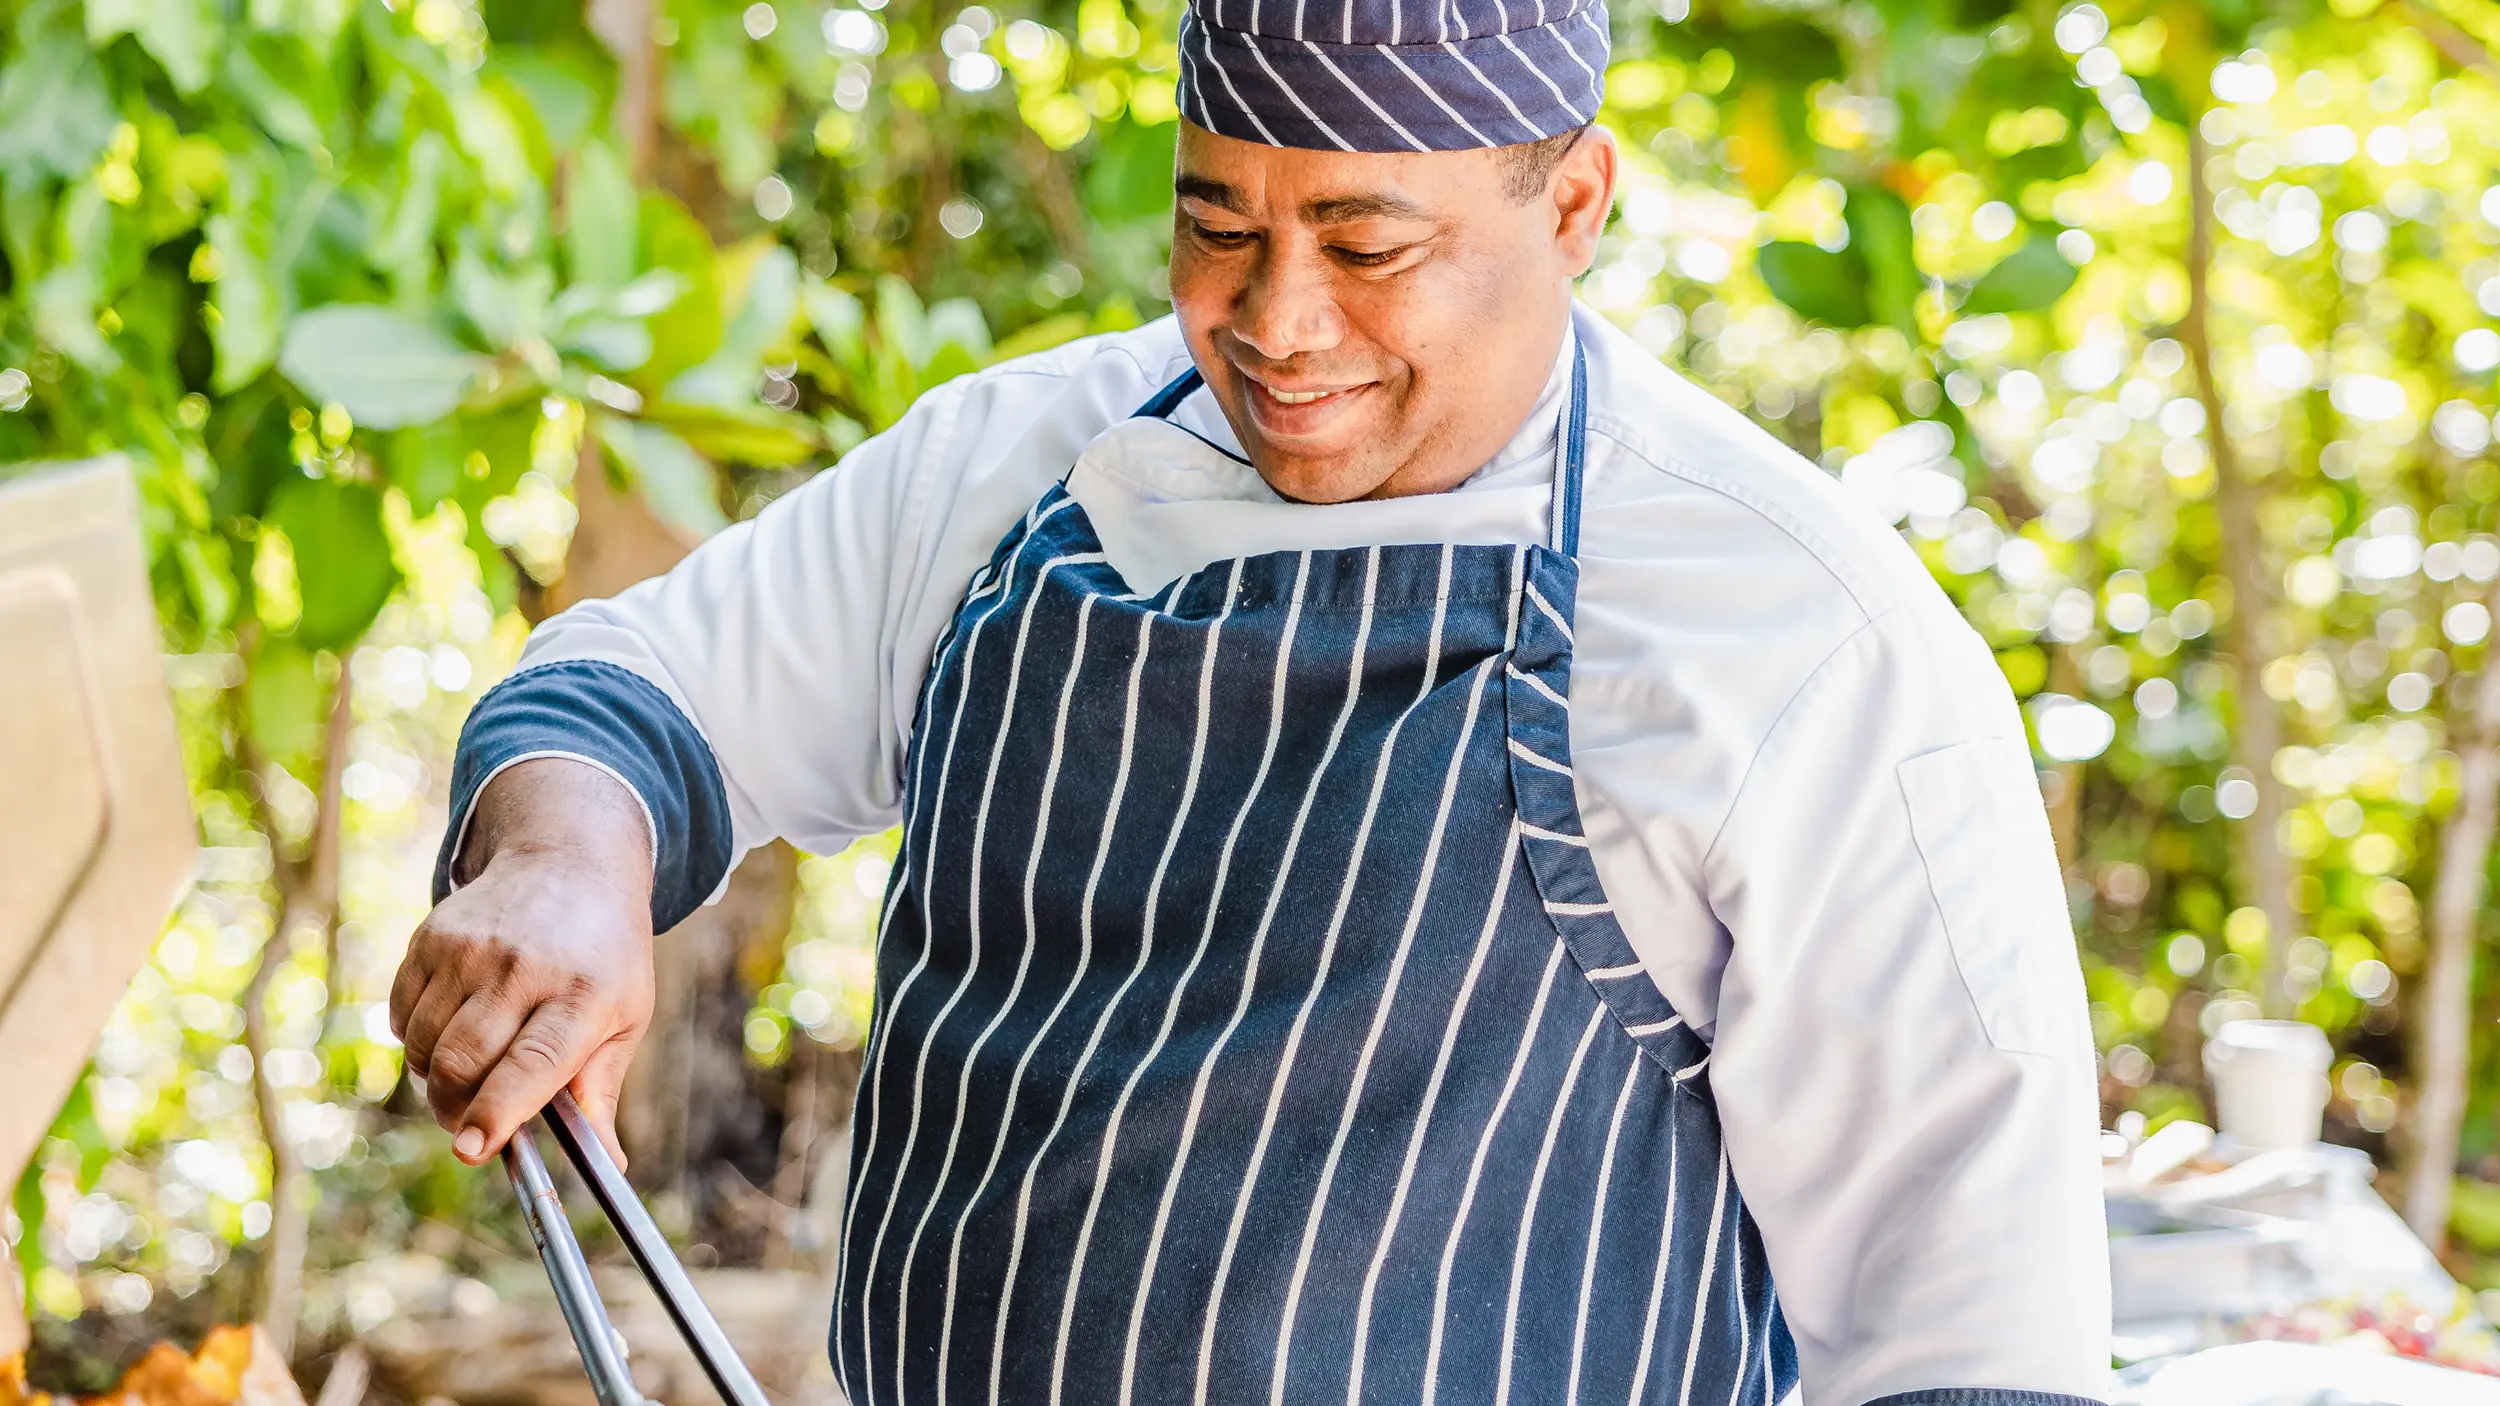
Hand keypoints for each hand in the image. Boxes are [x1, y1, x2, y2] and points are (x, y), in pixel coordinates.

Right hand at [390, 763, 656, 1166]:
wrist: (570, 863)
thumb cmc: (604, 956)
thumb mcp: (626, 1016)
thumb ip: (601, 1089)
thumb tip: (608, 1163)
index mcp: (582, 994)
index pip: (532, 1065)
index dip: (497, 1113)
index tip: (473, 1150)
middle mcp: (523, 968)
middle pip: (464, 1062)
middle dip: (456, 1109)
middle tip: (470, 1124)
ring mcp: (471, 949)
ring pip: (426, 1046)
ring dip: (436, 1077)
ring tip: (471, 1066)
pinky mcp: (432, 937)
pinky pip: (402, 1016)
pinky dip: (417, 1039)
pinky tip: (452, 1025)